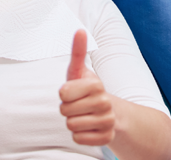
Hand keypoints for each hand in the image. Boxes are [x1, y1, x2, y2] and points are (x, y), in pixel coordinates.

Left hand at [59, 29, 114, 145]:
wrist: (107, 111)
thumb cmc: (85, 88)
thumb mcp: (78, 70)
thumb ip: (78, 51)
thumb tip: (80, 30)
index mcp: (97, 85)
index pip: (63, 94)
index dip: (64, 93)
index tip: (72, 91)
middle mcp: (105, 103)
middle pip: (65, 111)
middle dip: (66, 108)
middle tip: (77, 104)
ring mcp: (107, 122)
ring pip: (71, 126)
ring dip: (72, 121)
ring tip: (82, 115)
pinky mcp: (106, 138)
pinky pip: (78, 139)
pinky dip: (78, 135)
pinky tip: (87, 127)